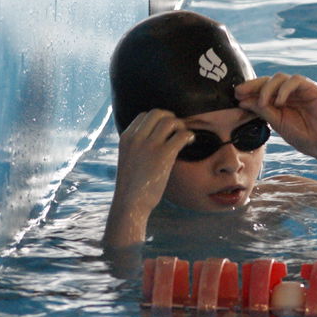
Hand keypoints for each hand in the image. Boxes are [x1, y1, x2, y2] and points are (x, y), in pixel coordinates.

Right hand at [103, 110, 192, 248]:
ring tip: (185, 137)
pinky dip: (189, 136)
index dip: (157, 119)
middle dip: (171, 118)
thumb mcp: (128, 159)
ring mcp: (149, 145)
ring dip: (181, 126)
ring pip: (170, 121)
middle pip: (158, 113)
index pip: (144, 115)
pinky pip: (181, 135)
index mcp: (126, 137)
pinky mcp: (163, 155)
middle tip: (177, 130)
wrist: (130, 203)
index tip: (165, 129)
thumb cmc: (132, 186)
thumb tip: (152, 140)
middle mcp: (136, 137)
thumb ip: (137, 146)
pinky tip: (190, 143)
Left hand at [235, 73, 316, 161]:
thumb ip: (263, 110)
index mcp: (280, 100)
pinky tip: (279, 102)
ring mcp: (301, 89)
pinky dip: (285, 89)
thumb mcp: (278, 123)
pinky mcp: (313, 89)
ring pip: (280, 78)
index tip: (236, 94)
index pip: (262, 89)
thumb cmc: (302, 136)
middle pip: (269, 80)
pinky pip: (296, 81)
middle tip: (240, 92)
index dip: (249, 89)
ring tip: (264, 103)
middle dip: (253, 85)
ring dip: (268, 88)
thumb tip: (242, 100)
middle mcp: (290, 92)